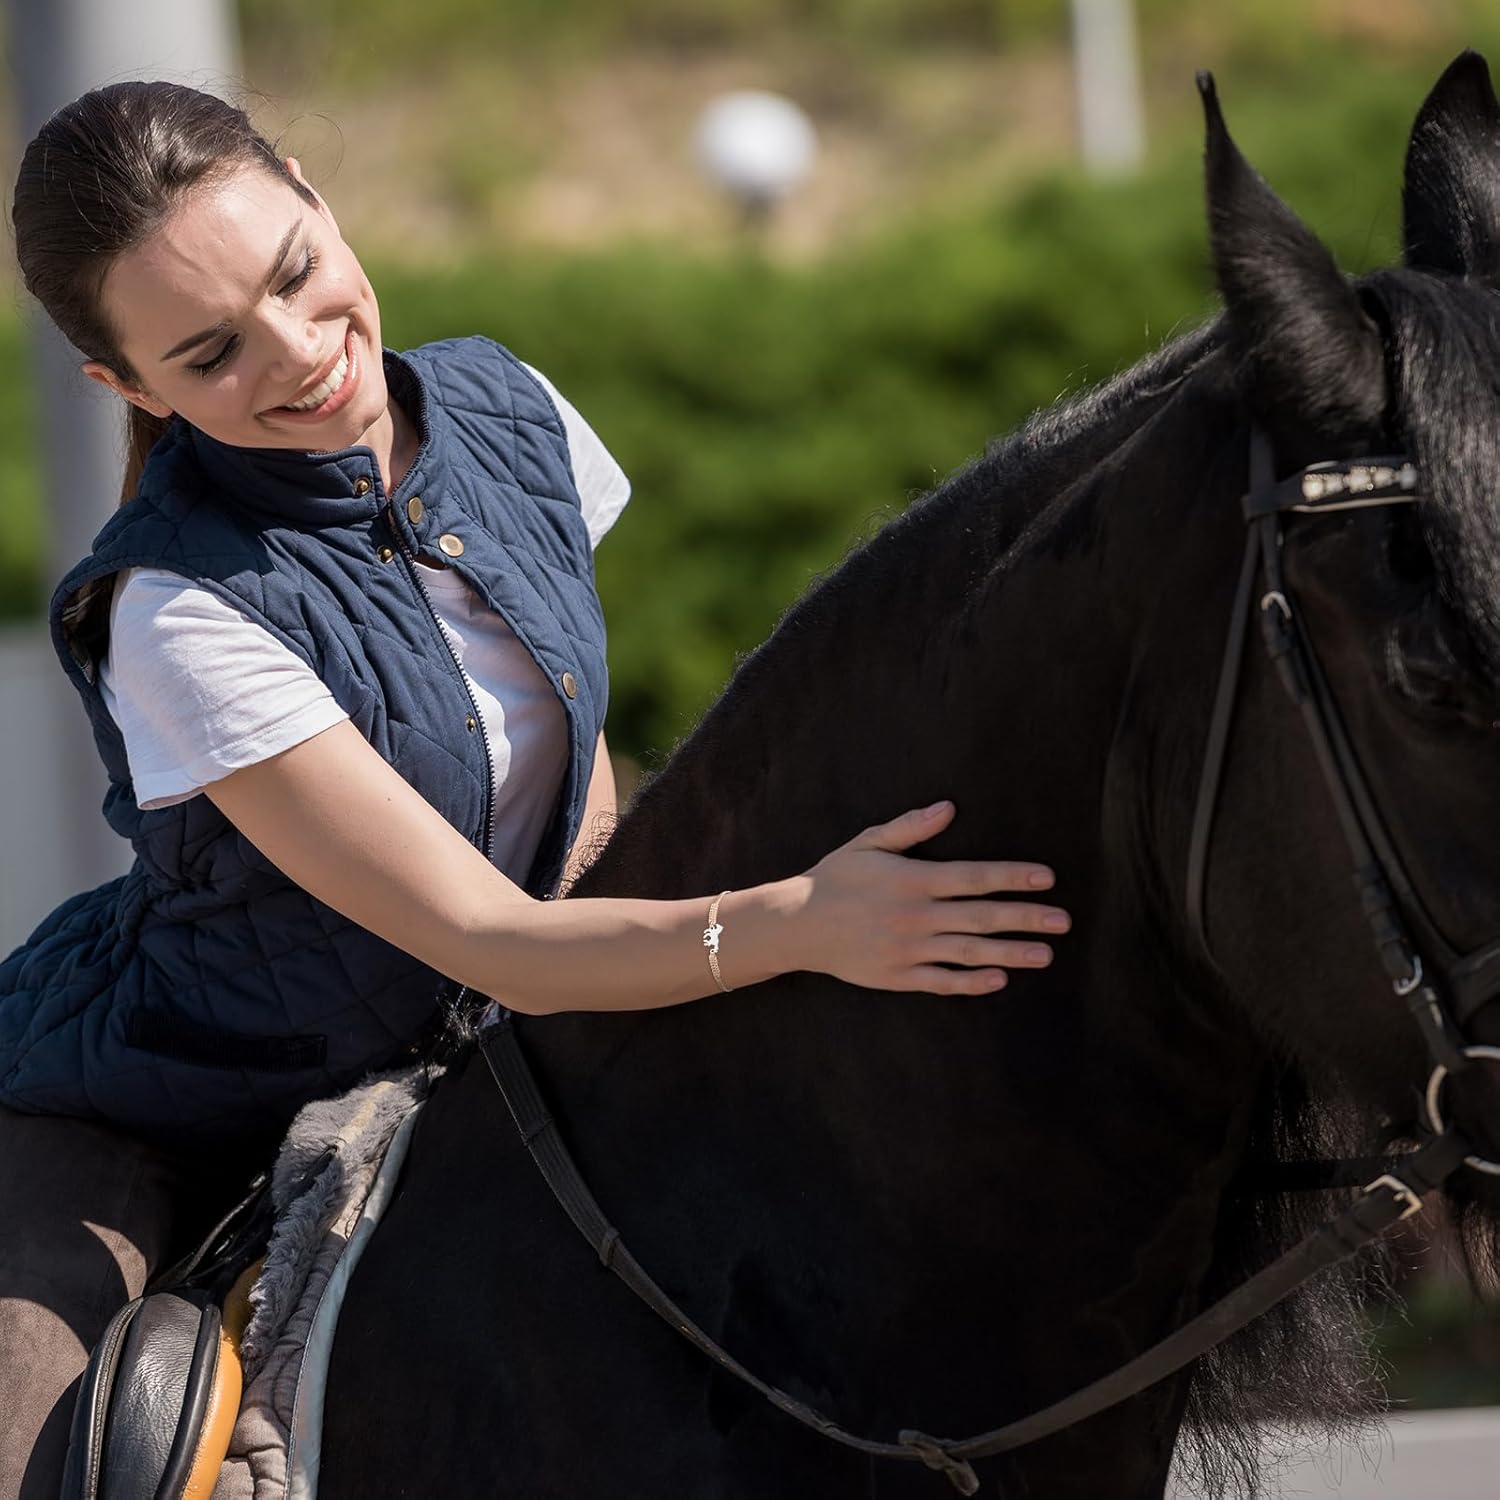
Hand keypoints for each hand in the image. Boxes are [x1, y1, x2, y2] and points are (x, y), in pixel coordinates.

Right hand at [790, 801, 1067, 994]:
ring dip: (1010, 953)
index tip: (1046, 879)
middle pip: (981, 917)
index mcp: (912, 880)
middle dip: (1026, 917)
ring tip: (1045, 954)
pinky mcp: (898, 976)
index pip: (973, 877)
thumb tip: (948, 808)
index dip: (1012, 877)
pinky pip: (941, 981)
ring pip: (968, 952)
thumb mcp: (868, 843)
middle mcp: (915, 916)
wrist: (798, 924)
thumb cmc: (835, 878)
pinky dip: (971, 983)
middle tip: (1063, 921)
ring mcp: (908, 950)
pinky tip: (1000, 980)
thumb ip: (910, 828)